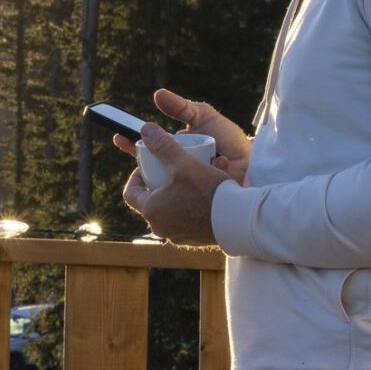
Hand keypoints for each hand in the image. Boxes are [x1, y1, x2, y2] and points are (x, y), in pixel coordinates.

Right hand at [108, 88, 251, 184]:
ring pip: (170, 182)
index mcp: (173, 151)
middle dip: (149, 165)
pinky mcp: (196, 202)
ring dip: (185, 168)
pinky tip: (223, 162)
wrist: (256, 161)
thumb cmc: (229, 140)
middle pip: (151, 169)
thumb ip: (181, 107)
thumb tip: (157, 94)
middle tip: (154, 159)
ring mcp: (185, 187)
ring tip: (208, 157)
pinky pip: (191, 191)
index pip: (146, 148)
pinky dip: (208, 173)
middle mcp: (176, 170)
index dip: (131, 143)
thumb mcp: (204, 117)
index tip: (119, 136)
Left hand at [122, 123, 231, 245]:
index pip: (131, 192)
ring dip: (174, 196)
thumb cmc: (208, 191)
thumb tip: (145, 129)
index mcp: (151, 210)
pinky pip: (185, 221)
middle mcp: (160, 227)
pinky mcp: (193, 240)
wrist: (239, 220)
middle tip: (170, 170)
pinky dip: (188, 208)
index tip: (149, 165)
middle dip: (158, 183)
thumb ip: (162, 146)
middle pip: (150, 201)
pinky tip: (202, 197)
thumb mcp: (183, 164)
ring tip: (188, 180)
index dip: (136, 176)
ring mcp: (177, 236)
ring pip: (168, 211)